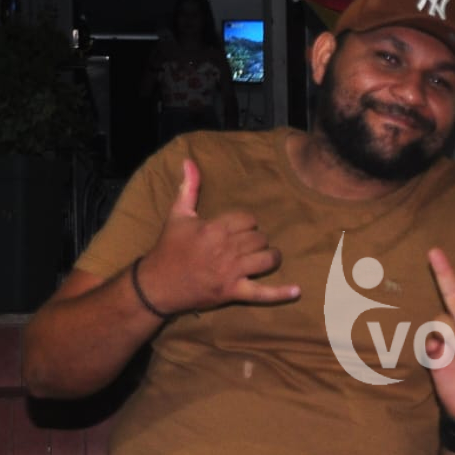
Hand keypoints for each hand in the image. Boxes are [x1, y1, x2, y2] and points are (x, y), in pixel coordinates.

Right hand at [137, 159, 300, 313]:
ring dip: (270, 257)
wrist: (157, 284)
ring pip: (267, 258)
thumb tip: (189, 160)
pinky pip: (262, 293)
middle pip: (259, 238)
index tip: (237, 229)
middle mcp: (226, 249)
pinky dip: (280, 293)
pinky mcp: (233, 292)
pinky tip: (297, 290)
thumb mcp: (177, 215)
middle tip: (246, 245)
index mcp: (215, 228)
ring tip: (266, 257)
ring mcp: (231, 272)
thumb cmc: (168, 248)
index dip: (246, 223)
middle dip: (256, 240)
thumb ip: (189, 187)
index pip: (249, 219)